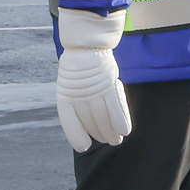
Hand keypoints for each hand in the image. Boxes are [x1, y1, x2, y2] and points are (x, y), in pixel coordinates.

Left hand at [55, 7, 130, 152]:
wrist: (86, 43)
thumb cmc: (79, 65)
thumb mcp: (71, 82)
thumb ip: (77, 99)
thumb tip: (88, 120)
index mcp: (65, 94)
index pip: (69, 120)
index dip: (76, 135)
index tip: (83, 147)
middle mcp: (77, 94)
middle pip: (89, 121)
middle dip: (99, 133)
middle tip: (109, 141)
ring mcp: (93, 89)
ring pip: (103, 117)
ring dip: (110, 132)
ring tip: (116, 141)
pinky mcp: (108, 84)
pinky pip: (116, 106)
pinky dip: (120, 119)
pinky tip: (125, 131)